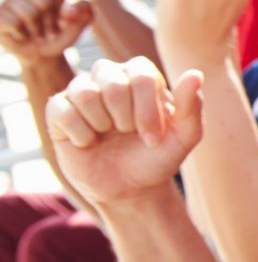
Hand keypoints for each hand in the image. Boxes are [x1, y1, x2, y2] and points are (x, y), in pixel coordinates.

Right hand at [0, 0, 92, 64]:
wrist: (41, 53)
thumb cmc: (60, 33)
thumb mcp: (78, 24)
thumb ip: (84, 11)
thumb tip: (69, 10)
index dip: (62, 7)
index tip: (64, 17)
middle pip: (44, 1)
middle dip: (52, 21)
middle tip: (51, 30)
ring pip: (28, 13)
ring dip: (37, 30)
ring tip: (38, 33)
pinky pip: (11, 22)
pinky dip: (22, 33)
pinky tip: (22, 34)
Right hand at [46, 59, 203, 206]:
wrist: (130, 188)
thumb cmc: (158, 156)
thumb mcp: (184, 136)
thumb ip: (191, 105)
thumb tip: (195, 73)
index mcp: (141, 75)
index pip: (142, 74)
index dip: (148, 109)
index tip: (153, 137)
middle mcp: (110, 77)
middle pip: (112, 81)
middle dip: (126, 118)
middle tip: (129, 135)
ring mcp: (81, 92)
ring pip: (84, 92)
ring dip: (102, 123)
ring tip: (108, 136)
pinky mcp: (58, 111)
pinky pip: (62, 111)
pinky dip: (81, 134)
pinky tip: (89, 142)